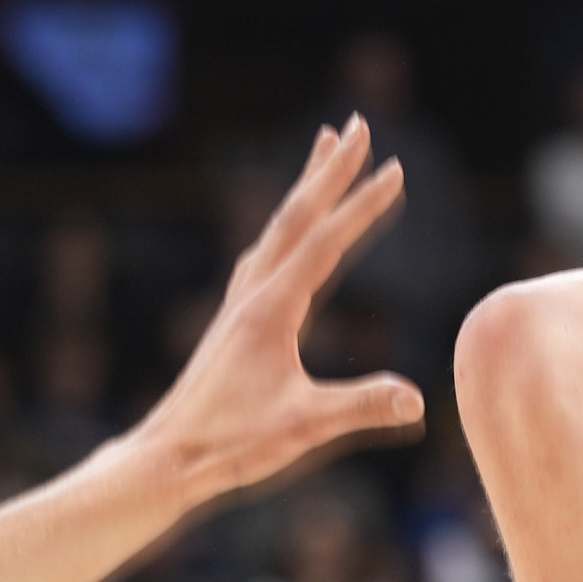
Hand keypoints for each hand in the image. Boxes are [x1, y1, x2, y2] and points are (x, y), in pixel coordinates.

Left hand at [135, 119, 425, 499]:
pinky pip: (263, 255)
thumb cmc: (229, 445)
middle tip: (358, 122)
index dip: (363, 204)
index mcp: (272, 309)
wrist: (165, 458)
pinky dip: (285, 228)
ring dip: (305, 189)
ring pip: (277, 229)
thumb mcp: (303, 428)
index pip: (327, 242)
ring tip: (323, 152)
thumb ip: (360, 408)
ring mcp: (237, 305)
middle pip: (297, 215)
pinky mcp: (230, 322)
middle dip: (330, 169)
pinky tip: (285, 236)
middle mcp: (251, 294)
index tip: (396, 168)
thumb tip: (417, 400)